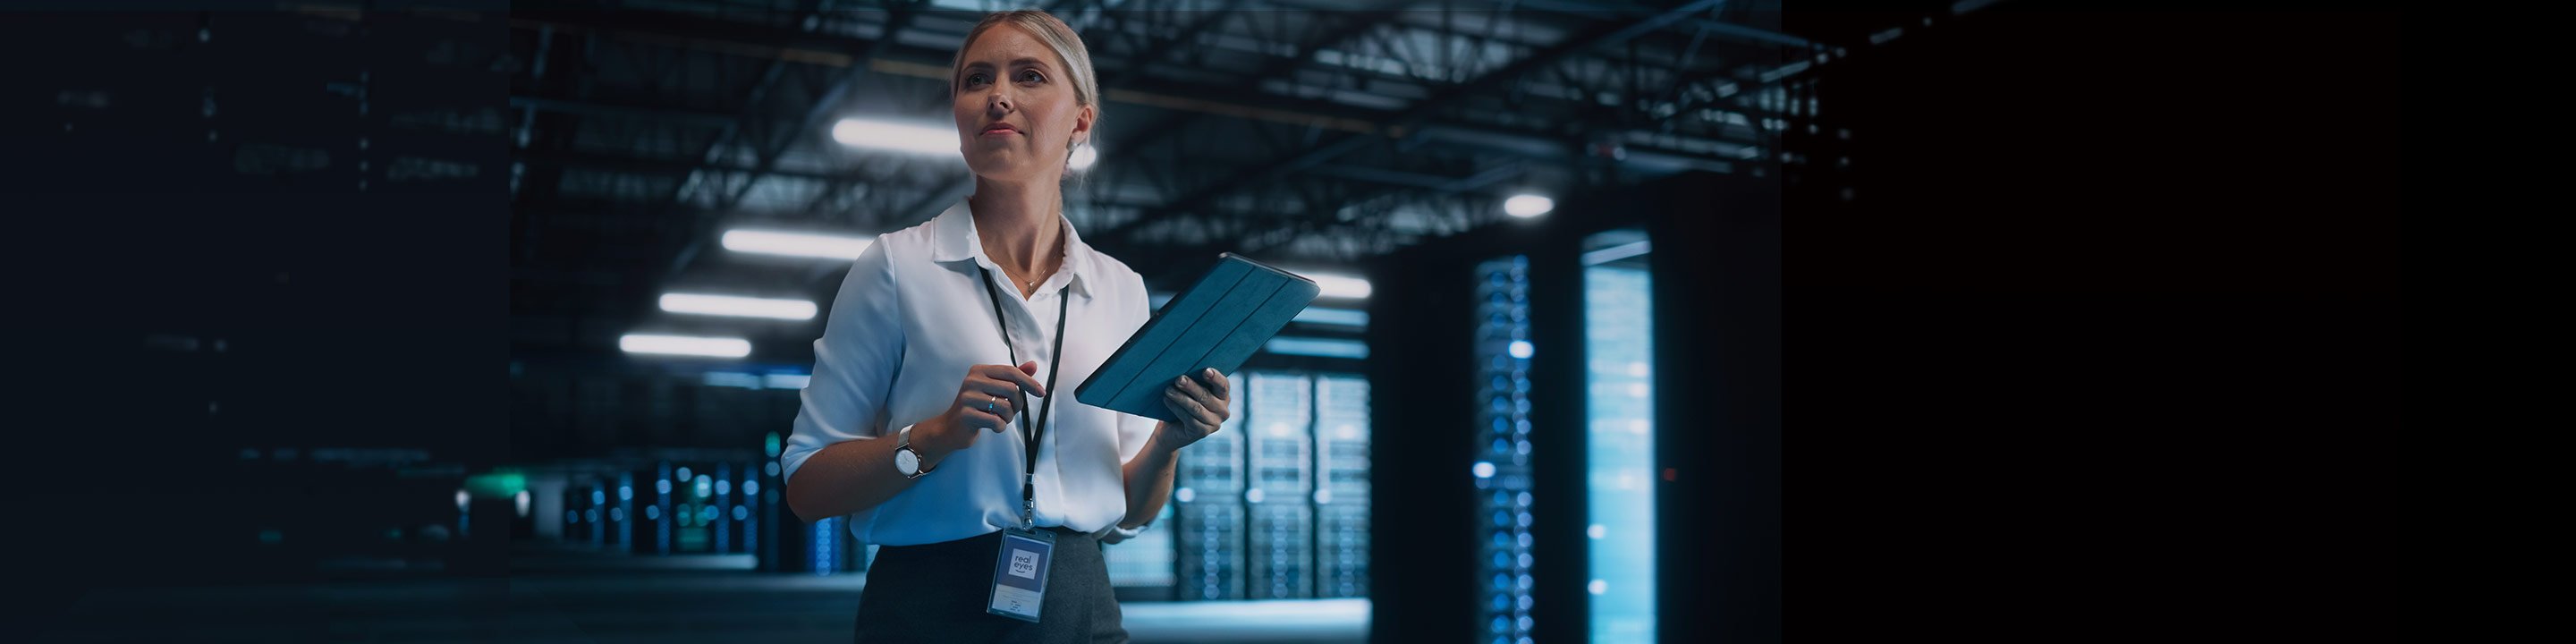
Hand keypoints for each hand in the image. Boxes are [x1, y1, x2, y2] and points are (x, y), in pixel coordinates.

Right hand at [917, 361, 1046, 465]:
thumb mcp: (994, 389)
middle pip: (1011, 389)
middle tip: (1011, 412)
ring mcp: (967, 397)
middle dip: (1017, 404)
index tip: (1042, 393)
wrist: (951, 428)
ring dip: (1008, 418)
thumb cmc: (977, 407)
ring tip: (1000, 419)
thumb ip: (1013, 377)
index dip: (1029, 382)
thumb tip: (1034, 365)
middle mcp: (971, 380)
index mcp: (979, 371)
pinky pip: (996, 421)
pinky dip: (1000, 427)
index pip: (1011, 372)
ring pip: (1005, 407)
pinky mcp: (966, 415)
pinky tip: (993, 426)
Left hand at [1154, 368, 1230, 452]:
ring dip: (1181, 397)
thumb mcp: (1191, 391)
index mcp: (1223, 396)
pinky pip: (1189, 418)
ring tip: (1168, 390)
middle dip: (1191, 386)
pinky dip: (1176, 408)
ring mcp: (1214, 423)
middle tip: (1179, 379)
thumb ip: (1194, 381)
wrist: (1171, 430)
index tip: (1205, 371)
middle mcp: (1223, 410)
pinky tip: (1167, 400)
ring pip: (1196, 407)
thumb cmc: (1183, 403)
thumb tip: (1184, 371)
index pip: (1223, 385)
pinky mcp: (1202, 432)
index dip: (1215, 377)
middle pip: (1207, 396)